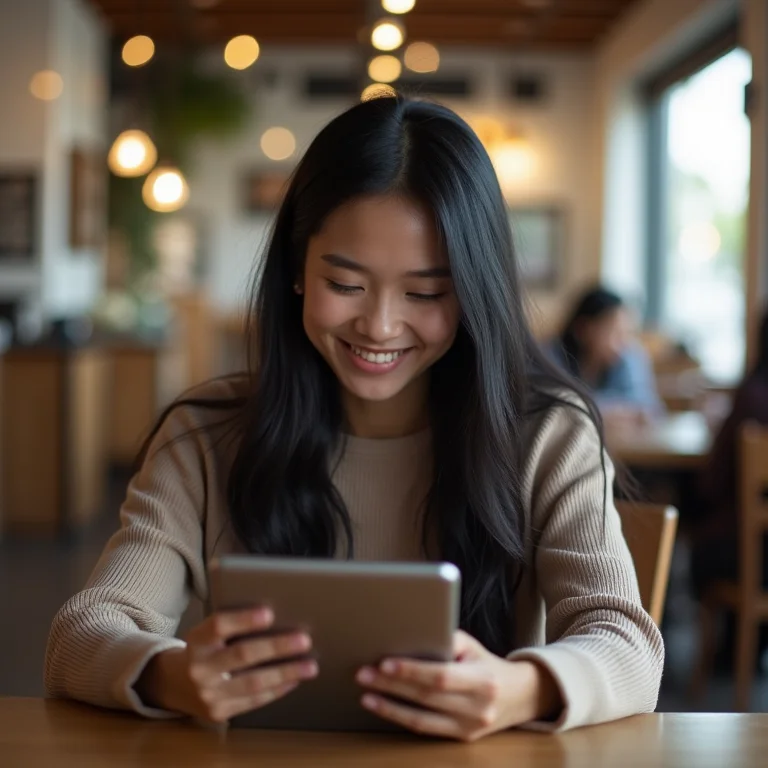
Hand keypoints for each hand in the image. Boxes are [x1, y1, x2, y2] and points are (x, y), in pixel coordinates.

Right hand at [136, 607, 317, 722]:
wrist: (174, 684)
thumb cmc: (204, 649)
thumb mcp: (208, 633)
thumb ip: (233, 625)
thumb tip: (279, 617)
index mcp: (196, 640)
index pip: (218, 625)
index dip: (244, 619)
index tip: (269, 613)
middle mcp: (200, 668)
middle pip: (242, 655)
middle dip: (277, 647)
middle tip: (304, 640)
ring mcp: (208, 694)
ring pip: (252, 683)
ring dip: (285, 673)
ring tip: (310, 666)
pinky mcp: (219, 713)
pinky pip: (253, 701)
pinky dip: (277, 689)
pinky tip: (294, 679)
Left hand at [355, 630, 561, 740]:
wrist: (518, 696)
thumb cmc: (485, 663)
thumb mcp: (472, 646)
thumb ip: (445, 639)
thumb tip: (410, 633)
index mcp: (482, 680)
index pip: (441, 676)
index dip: (411, 671)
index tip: (384, 662)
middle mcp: (478, 708)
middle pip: (426, 697)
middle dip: (391, 685)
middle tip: (363, 673)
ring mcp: (470, 728)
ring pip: (421, 718)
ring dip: (389, 706)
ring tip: (365, 693)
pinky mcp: (461, 738)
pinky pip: (425, 729)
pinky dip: (400, 717)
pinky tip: (382, 706)